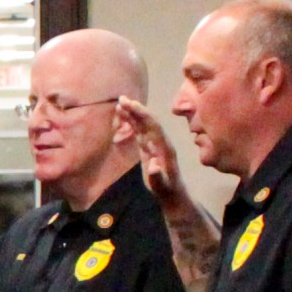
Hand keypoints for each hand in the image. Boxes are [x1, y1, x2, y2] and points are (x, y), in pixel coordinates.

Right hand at [121, 99, 193, 214]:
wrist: (172, 192)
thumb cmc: (166, 189)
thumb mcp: (161, 185)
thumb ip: (157, 176)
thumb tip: (153, 164)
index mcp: (165, 147)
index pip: (153, 126)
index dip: (143, 115)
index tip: (131, 105)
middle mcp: (161, 141)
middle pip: (148, 121)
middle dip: (136, 109)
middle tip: (122, 99)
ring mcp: (154, 143)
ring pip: (143, 124)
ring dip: (133, 113)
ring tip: (120, 103)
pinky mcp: (148, 146)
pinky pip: (139, 130)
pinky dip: (131, 122)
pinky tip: (123, 115)